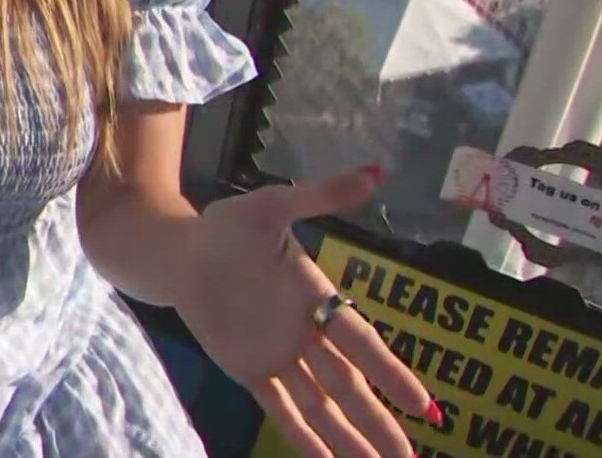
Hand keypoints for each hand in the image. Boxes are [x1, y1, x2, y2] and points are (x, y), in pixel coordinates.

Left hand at [175, 167, 434, 457]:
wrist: (177, 251)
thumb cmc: (227, 227)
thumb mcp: (273, 205)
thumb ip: (320, 195)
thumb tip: (374, 173)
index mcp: (317, 297)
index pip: (361, 342)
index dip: (391, 374)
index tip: (424, 405)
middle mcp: (305, 333)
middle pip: (349, 385)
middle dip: (379, 421)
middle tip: (413, 455)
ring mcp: (279, 356)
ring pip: (321, 405)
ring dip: (349, 437)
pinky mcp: (249, 370)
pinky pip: (280, 409)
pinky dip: (303, 436)